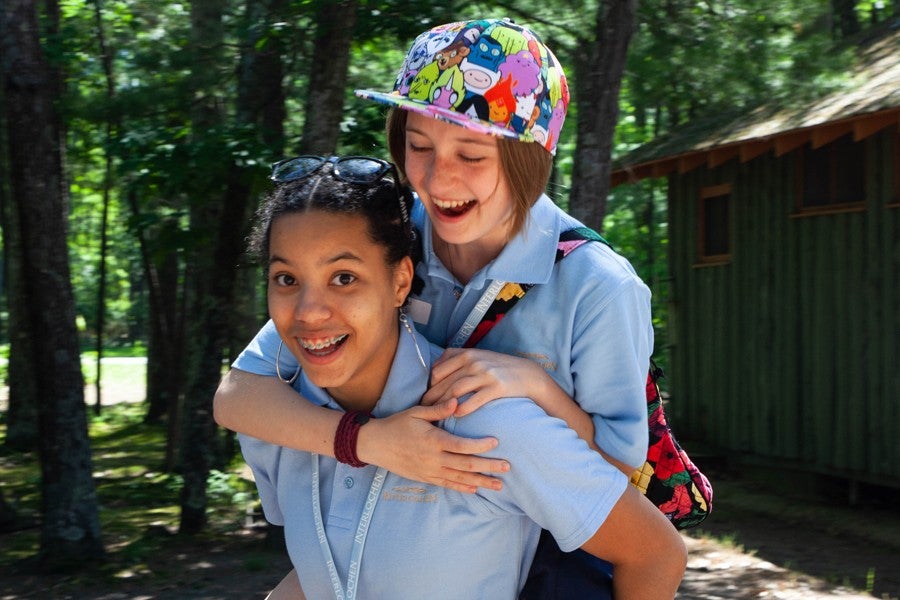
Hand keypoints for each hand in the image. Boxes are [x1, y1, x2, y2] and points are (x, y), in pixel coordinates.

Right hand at [356, 399, 509, 493]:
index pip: (462, 445)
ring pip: (460, 479)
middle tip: (508, 466)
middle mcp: (433, 459)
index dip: (481, 445)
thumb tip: (456, 400)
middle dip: (489, 466)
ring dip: (481, 481)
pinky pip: (448, 484)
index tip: (496, 442)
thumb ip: (438, 409)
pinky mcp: (425, 477)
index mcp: (433, 440)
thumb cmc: (396, 424)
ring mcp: (430, 471)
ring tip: (499, 485)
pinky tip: (476, 489)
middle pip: (466, 465)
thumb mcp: (416, 412)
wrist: (375, 445)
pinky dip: (463, 487)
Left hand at [422, 348, 550, 417]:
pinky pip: (474, 400)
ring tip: (437, 416)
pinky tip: (456, 415)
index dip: (429, 386)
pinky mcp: (496, 387)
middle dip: (432, 398)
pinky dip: (463, 408)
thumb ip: (457, 358)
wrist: (527, 374)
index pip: (438, 371)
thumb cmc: (498, 367)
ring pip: (455, 391)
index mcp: (466, 353)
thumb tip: (435, 368)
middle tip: (424, 411)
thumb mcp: (478, 356)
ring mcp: (485, 374)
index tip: (425, 398)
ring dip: (443, 405)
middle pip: (444, 382)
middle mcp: (474, 361)